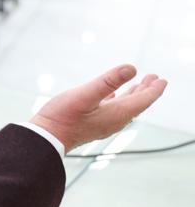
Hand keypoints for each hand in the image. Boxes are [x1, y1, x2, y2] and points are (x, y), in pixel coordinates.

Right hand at [30, 65, 166, 153]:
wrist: (46, 138)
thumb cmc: (62, 117)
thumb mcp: (85, 95)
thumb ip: (108, 82)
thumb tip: (132, 68)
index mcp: (116, 114)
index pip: (142, 100)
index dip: (153, 89)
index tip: (161, 79)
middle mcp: (113, 120)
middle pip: (136, 104)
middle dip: (146, 91)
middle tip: (155, 78)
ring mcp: (102, 123)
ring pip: (124, 107)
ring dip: (133, 95)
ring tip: (140, 85)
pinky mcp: (91, 123)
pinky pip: (111, 110)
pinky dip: (118, 100)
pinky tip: (112, 96)